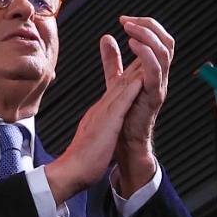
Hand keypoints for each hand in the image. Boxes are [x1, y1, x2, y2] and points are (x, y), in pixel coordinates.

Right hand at [45, 54, 145, 201]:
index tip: (140, 60)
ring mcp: (105, 113)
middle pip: (120, 81)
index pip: (118, 88)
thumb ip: (101, 125)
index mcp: (102, 111)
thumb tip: (105, 124)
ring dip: (134, 69)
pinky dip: (131, 90)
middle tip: (144, 45)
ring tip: (144, 53)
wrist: (72, 171)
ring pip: (121, 87)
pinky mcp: (108, 123)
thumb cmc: (84, 158)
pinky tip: (140, 78)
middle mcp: (103, 108)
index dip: (130, 73)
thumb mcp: (95, 134)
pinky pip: (121, 104)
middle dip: (134, 63)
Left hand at [107, 16, 173, 196]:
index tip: (125, 20)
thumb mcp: (116, 80)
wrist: (122, 143)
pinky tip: (131, 44)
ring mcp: (158, 86)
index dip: (146, 25)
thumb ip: (113, 60)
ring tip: (129, 29)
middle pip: (167, 42)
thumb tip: (107, 38)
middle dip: (149, 25)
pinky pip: (156, 72)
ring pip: (165, 53)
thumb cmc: (122, 115)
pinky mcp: (153, 97)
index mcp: (153, 70)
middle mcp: (160, 76)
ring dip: (147, 36)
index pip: (160, 39)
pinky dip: (145, 54)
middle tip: (127, 21)